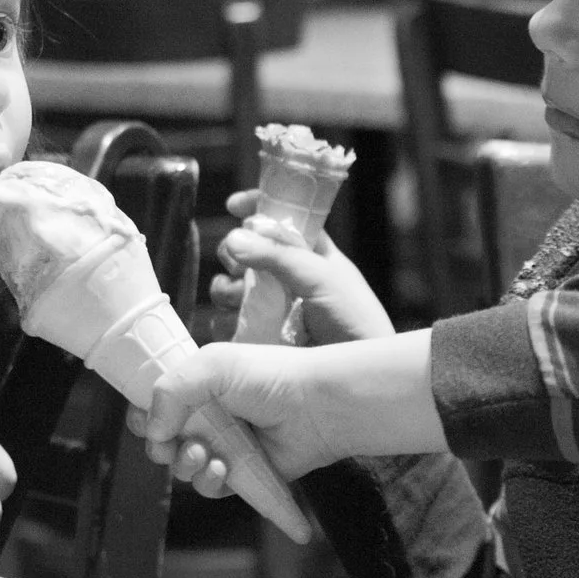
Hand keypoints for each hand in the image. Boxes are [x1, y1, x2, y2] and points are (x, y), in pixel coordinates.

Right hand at [131, 340, 338, 498]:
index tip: (147, 422)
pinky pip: (209, 488)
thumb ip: (171, 390)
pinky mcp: (240, 474)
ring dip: (184, 465)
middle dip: (159, 447)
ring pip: (183, 468)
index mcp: (197, 387)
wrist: (316, 406)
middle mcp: (207, 417)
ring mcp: (223, 446)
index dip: (143, 416)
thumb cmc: (269, 377)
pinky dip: (208, 482)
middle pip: (162, 442)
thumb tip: (152, 432)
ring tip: (203, 455)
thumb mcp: (213, 365)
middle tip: (171, 444)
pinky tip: (221, 469)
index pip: (154, 404)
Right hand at [209, 188, 394, 346]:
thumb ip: (278, 256)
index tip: (234, 205)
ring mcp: (268, 306)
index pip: (279, 218)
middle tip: (236, 263)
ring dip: (225, 289)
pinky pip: (226, 321)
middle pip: (244, 251)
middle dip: (232, 253)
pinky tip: (237, 323)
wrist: (354, 371)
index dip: (256, 208)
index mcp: (308, 251)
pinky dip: (224, 320)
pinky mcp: (256, 335)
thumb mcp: (320, 277)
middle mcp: (284, 276)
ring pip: (228, 287)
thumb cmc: (352, 317)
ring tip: (237, 298)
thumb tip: (234, 238)